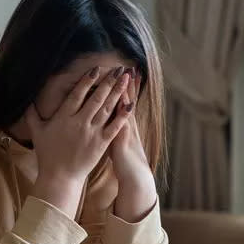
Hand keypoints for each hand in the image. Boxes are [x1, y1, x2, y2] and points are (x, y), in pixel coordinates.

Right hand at [27, 67, 131, 214]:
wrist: (60, 177)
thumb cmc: (47, 155)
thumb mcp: (37, 132)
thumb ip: (33, 115)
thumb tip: (28, 100)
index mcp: (63, 117)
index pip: (77, 94)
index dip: (87, 81)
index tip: (97, 69)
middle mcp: (79, 122)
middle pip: (96, 98)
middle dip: (108, 82)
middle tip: (118, 69)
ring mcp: (92, 133)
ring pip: (107, 109)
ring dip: (117, 93)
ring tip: (126, 79)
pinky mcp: (101, 144)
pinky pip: (114, 127)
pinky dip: (123, 115)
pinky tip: (130, 104)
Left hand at [110, 69, 157, 221]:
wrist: (136, 178)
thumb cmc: (125, 162)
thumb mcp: (119, 143)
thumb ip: (113, 129)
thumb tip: (107, 120)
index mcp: (125, 125)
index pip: (125, 101)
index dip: (126, 87)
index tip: (127, 71)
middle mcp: (128, 125)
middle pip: (127, 100)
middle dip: (128, 84)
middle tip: (130, 66)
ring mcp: (127, 132)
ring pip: (126, 108)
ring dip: (126, 92)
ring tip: (127, 77)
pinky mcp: (123, 140)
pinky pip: (122, 123)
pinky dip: (122, 112)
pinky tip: (122, 101)